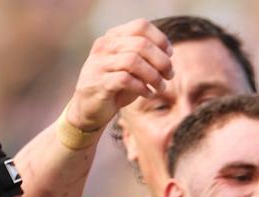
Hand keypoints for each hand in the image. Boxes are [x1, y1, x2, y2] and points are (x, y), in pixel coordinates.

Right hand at [65, 18, 173, 132]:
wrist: (88, 108)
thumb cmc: (115, 86)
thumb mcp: (131, 68)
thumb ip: (146, 57)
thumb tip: (168, 53)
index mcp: (113, 37)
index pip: (141, 26)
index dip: (160, 39)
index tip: (170, 55)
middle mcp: (104, 46)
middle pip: (141, 44)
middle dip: (161, 61)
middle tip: (169, 75)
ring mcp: (99, 64)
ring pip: (133, 61)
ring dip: (153, 76)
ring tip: (160, 87)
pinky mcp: (98, 83)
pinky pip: (125, 80)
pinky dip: (142, 87)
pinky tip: (148, 94)